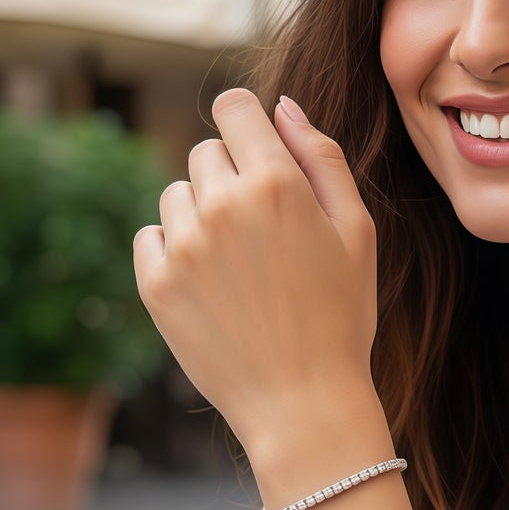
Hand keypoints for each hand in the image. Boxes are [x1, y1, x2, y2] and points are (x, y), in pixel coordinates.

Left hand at [134, 90, 379, 452]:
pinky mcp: (155, 284)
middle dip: (231, 176)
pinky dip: (175, 250)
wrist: (304, 403)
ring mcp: (183, 246)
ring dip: (202, 214)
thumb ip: (322, 158)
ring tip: (241, 267)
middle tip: (265, 234)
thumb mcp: (357, 231)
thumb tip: (283, 106)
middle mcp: (222, 206)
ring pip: (177, 194)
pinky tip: (213, 286)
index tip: (259, 153)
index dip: (247, 124)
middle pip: (205, 151)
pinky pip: (151, 236)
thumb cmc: (342, 315)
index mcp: (276, 184)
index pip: (233, 107)